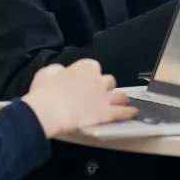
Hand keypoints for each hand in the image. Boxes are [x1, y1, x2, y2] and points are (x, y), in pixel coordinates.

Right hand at [22, 59, 136, 137]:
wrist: (51, 110)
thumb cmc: (45, 91)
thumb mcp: (46, 73)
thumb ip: (57, 70)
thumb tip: (61, 72)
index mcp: (85, 68)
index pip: (92, 66)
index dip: (89, 75)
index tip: (83, 81)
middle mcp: (99, 80)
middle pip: (108, 81)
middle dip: (105, 87)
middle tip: (98, 94)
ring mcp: (105, 97)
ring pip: (120, 95)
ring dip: (119, 98)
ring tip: (118, 103)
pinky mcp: (108, 113)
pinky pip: (123, 112)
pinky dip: (129, 112)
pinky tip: (133, 113)